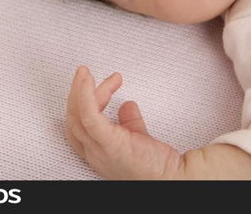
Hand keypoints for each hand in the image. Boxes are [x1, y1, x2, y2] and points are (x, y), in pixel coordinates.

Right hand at [65, 65, 184, 179]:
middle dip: (78, 92)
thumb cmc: (159, 165)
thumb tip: (128, 105)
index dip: (84, 103)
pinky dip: (85, 95)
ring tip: (86, 73)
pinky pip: (89, 117)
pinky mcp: (110, 144)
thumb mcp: (139, 137)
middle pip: (75, 118)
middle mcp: (96, 152)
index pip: (81, 125)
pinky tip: (87, 79)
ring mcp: (100, 150)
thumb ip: (131, 122)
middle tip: (87, 74)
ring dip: (81, 89)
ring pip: (78, 115)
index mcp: (101, 151)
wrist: (175, 177)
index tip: (103, 85)